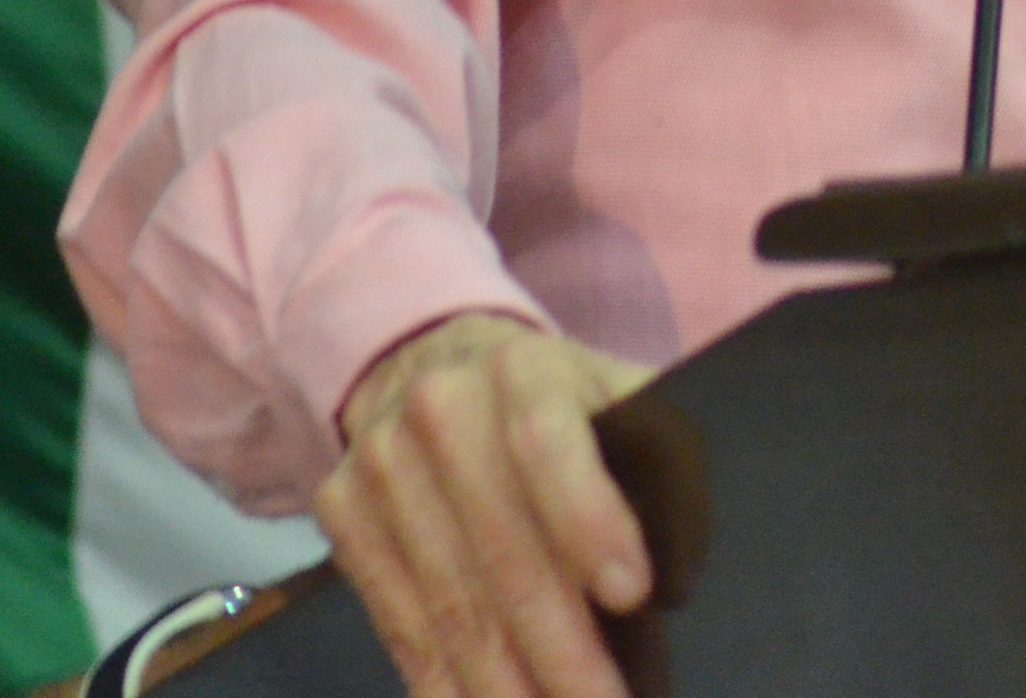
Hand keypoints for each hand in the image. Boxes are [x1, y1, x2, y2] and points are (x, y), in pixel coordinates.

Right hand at [320, 312, 657, 697]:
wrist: (431, 360)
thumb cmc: (555, 400)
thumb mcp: (614, 393)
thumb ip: (655, 457)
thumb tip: (682, 570)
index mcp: (524, 369)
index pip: (546, 442)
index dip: (587, 520)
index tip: (633, 594)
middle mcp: (441, 408)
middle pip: (501, 548)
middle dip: (560, 648)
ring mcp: (381, 462)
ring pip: (450, 602)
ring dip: (504, 684)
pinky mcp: (343, 512)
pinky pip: (399, 620)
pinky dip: (442, 682)